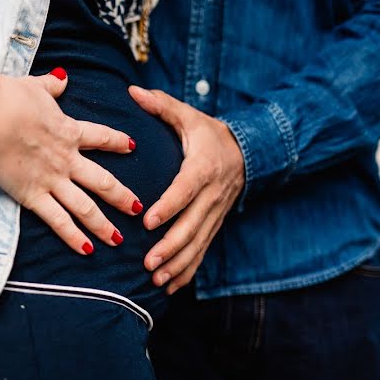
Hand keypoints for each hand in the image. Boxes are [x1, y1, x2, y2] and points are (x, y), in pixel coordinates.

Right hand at [0, 69, 141, 254]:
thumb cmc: (10, 97)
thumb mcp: (36, 86)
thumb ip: (52, 86)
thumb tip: (62, 78)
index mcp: (69, 131)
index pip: (102, 137)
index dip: (119, 141)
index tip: (133, 145)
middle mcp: (67, 160)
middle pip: (103, 182)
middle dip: (122, 197)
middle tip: (138, 209)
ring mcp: (52, 180)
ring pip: (86, 207)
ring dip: (104, 225)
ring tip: (118, 240)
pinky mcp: (33, 195)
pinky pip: (58, 221)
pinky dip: (73, 237)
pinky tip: (87, 250)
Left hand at [128, 86, 244, 293]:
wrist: (247, 151)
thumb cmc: (208, 133)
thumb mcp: (188, 116)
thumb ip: (160, 105)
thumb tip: (132, 91)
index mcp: (202, 167)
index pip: (185, 189)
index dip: (169, 206)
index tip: (148, 221)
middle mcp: (212, 194)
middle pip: (192, 225)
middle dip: (170, 247)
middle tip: (147, 263)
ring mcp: (215, 213)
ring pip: (198, 244)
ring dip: (178, 264)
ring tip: (156, 280)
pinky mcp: (215, 225)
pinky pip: (203, 252)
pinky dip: (188, 271)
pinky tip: (170, 288)